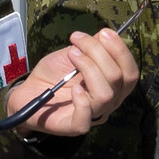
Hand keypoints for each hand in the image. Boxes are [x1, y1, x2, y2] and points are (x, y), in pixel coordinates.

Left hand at [3, 27, 141, 137]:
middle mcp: (109, 102)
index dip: (120, 50)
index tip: (103, 32)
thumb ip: (91, 46)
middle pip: (118, 78)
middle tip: (77, 41)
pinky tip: (73, 88)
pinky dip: (82, 100)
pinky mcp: (75, 126)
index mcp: (114, 85)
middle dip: (99, 53)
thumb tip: (105, 35)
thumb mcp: (73, 53)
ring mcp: (93, 115)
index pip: (130, 71)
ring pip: (105, 94)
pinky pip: (86, 117)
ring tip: (71, 54)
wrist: (28, 91)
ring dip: (89, 68)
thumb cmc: (54, 74)